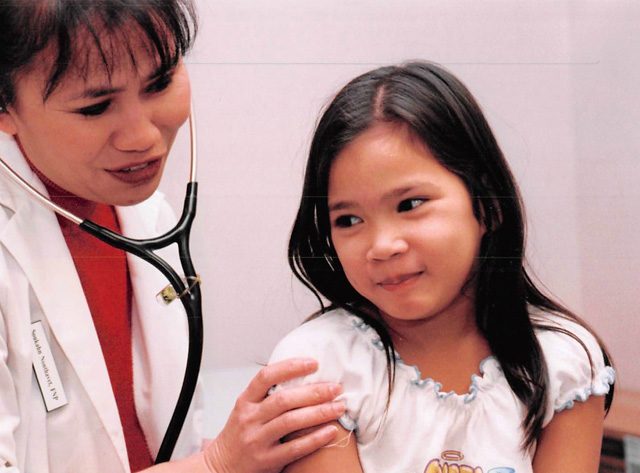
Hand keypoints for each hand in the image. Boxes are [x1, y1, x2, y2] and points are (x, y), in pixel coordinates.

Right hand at [203, 358, 345, 472]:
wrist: (220, 466)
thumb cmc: (240, 434)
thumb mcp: (247, 408)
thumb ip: (268, 394)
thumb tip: (302, 375)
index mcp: (245, 401)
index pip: (266, 376)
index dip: (291, 367)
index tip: (313, 363)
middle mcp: (250, 418)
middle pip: (284, 399)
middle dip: (314, 392)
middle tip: (336, 388)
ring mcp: (257, 440)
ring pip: (291, 422)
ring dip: (319, 413)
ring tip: (339, 407)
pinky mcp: (266, 460)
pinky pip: (295, 448)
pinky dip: (315, 439)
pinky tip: (331, 431)